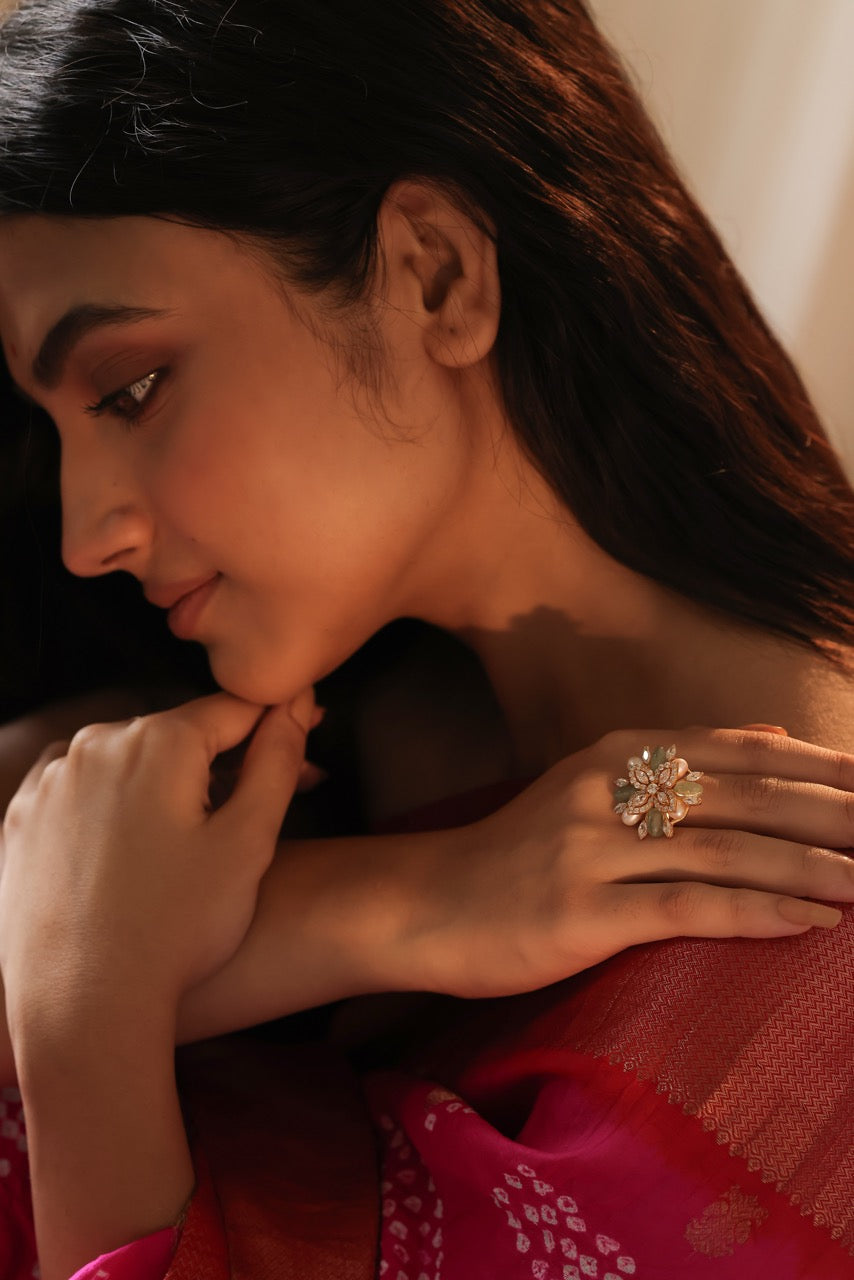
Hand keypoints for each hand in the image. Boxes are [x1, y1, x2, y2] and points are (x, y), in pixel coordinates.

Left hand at [0, 690, 314, 1028]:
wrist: (82, 1006)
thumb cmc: (175, 929)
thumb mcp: (249, 842)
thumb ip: (277, 761)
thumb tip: (296, 704)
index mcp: (158, 741)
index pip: (233, 709)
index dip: (277, 722)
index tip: (306, 739)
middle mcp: (95, 744)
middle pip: (179, 735)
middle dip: (223, 759)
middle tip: (261, 804)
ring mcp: (51, 780)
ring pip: (130, 761)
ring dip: (168, 782)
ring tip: (197, 837)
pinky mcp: (23, 816)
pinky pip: (85, 791)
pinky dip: (116, 805)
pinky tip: (137, 849)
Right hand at [400, 726, 853, 998]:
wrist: (425, 903)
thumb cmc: (516, 854)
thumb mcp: (591, 788)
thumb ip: (679, 760)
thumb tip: (777, 734)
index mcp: (615, 753)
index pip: (737, 752)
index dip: (815, 768)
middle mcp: (607, 788)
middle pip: (743, 797)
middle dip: (829, 817)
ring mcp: (592, 848)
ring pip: (725, 850)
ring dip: (810, 869)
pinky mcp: (582, 911)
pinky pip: (686, 906)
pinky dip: (755, 912)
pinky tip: (807, 923)